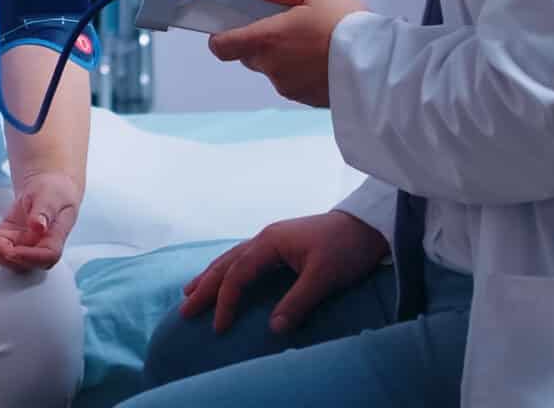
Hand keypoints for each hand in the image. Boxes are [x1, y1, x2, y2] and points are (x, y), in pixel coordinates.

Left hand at [0, 171, 80, 272]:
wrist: (47, 189)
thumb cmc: (54, 191)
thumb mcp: (52, 195)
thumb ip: (45, 211)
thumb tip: (38, 227)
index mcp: (54, 239)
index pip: (46, 256)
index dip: (28, 257)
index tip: (10, 250)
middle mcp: (36, 248)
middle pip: (17, 261)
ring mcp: (19, 246)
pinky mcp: (5, 240)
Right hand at [180, 211, 387, 334]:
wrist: (368, 224)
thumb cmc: (346, 247)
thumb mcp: (324, 277)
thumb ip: (298, 302)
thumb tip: (273, 328)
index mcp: (271, 242)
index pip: (238, 274)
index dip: (226, 301)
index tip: (219, 326)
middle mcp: (266, 238)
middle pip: (227, 264)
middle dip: (205, 287)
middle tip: (185, 309)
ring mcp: (273, 239)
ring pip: (232, 258)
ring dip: (211, 275)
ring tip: (190, 291)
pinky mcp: (281, 244)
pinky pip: (244, 257)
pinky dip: (228, 269)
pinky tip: (225, 274)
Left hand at [207, 0, 366, 107]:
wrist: (379, 64)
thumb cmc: (347, 24)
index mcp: (267, 39)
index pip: (222, 46)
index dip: (220, 36)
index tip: (230, 25)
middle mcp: (272, 67)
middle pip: (248, 55)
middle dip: (259, 41)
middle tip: (284, 24)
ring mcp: (288, 86)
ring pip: (271, 69)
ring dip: (281, 56)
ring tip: (311, 40)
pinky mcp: (305, 99)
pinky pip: (291, 82)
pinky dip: (299, 71)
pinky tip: (321, 57)